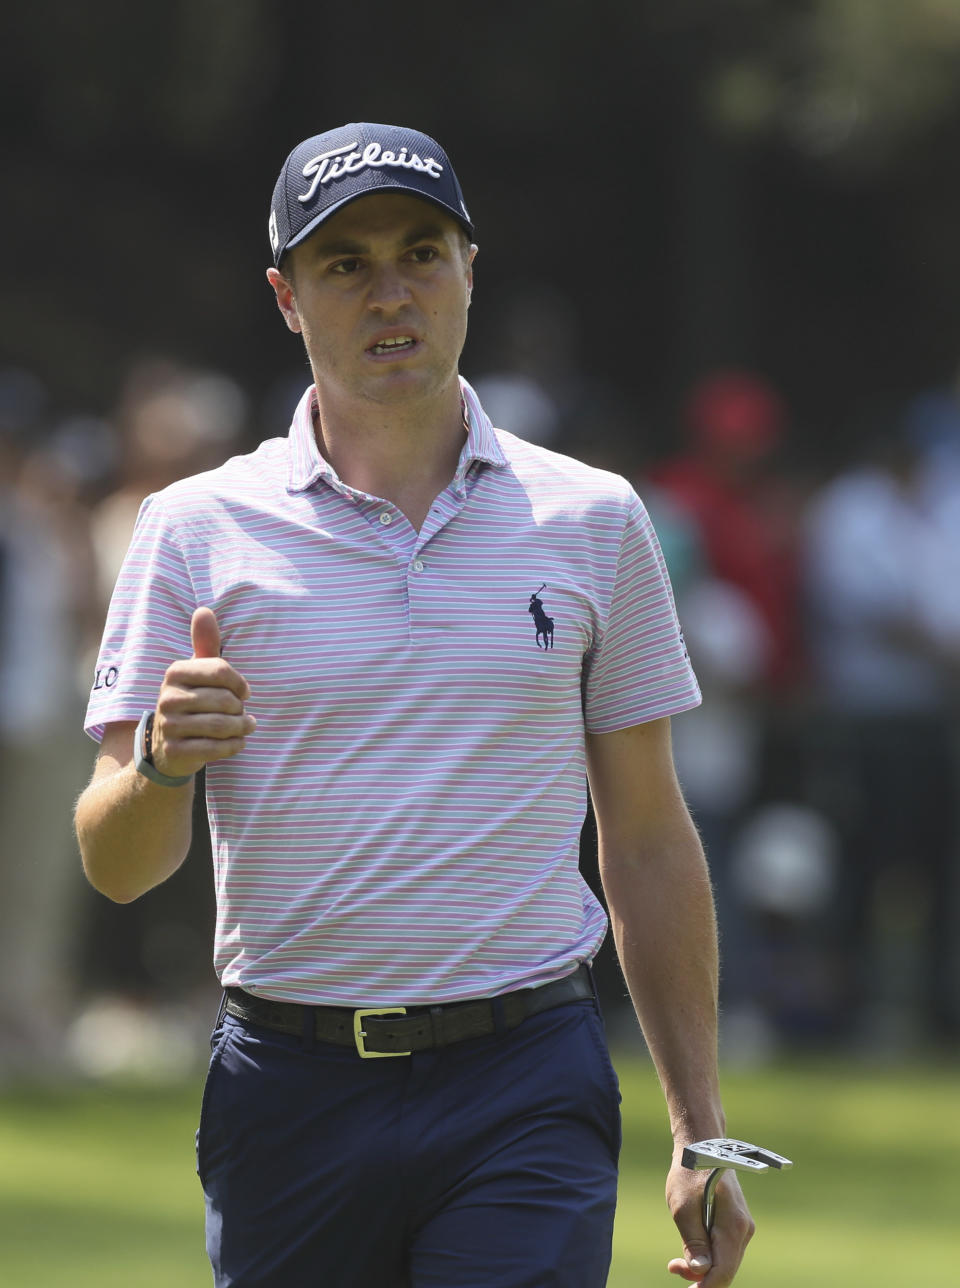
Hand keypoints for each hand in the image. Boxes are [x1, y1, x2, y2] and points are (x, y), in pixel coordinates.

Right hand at [151, 607, 255, 777]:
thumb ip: (205, 644)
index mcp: (175, 672)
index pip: (221, 670)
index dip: (240, 683)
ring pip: (222, 725)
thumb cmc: (193, 701)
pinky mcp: (175, 750)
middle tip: (243, 713)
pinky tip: (238, 742)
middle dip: (241, 709)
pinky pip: (215, 748)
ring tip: (246, 726)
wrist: (169, 746)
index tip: (245, 692)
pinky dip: (234, 745)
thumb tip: (203, 610)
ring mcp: (168, 725)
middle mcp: (167, 697)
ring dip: (242, 728)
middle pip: (225, 700)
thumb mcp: (198, 672)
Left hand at [665, 1151, 754, 1285]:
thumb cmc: (690, 1171)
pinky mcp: (736, 1224)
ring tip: (675, 1261)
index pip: (724, 1271)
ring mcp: (742, 1227)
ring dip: (702, 1267)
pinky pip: (723, 1250)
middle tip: (672, 1267)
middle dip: (701, 1277)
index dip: (706, 1287)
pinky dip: (707, 1255)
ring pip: (724, 1262)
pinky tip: (690, 1248)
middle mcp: (744, 1230)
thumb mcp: (683, 1207)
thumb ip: (693, 1241)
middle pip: (725, 1269)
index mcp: (733, 1226)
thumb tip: (701, 1272)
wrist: (702, 1144)